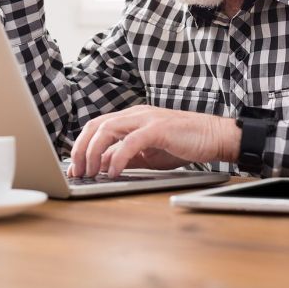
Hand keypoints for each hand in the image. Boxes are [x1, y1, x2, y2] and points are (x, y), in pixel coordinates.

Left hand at [67, 105, 240, 178]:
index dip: (81, 145)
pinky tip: (113, 172)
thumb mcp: (148, 153)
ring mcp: (146, 119)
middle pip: (96, 126)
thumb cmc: (182, 144)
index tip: (74, 167)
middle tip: (77, 172)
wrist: (214, 136)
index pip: (96, 127)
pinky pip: (131, 141)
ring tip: (91, 172)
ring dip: (94, 152)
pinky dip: (118, 157)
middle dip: (81, 149)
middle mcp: (134, 114)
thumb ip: (126, 156)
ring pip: (108, 129)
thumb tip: (103, 166)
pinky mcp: (158, 128)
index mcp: (130, 118)